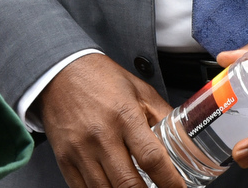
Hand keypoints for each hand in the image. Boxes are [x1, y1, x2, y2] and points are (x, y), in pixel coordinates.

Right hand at [38, 53, 179, 187]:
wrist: (61, 72)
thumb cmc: (102, 79)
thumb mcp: (139, 90)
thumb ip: (162, 116)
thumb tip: (186, 138)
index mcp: (125, 116)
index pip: (151, 158)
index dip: (169, 181)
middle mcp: (101, 135)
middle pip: (127, 183)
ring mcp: (80, 150)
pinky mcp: (64, 160)